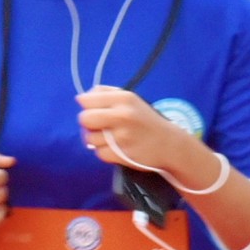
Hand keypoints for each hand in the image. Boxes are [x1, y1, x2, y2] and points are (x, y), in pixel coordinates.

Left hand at [77, 86, 209, 179]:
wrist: (168, 144)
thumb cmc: (145, 119)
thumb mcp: (131, 99)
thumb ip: (106, 94)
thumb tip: (81, 98)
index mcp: (123, 98)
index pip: (86, 100)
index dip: (87, 106)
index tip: (93, 110)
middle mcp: (122, 115)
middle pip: (84, 118)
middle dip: (87, 123)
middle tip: (97, 126)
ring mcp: (122, 137)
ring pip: (89, 138)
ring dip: (96, 139)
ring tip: (108, 138)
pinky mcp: (121, 155)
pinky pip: (99, 153)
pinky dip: (103, 152)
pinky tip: (114, 148)